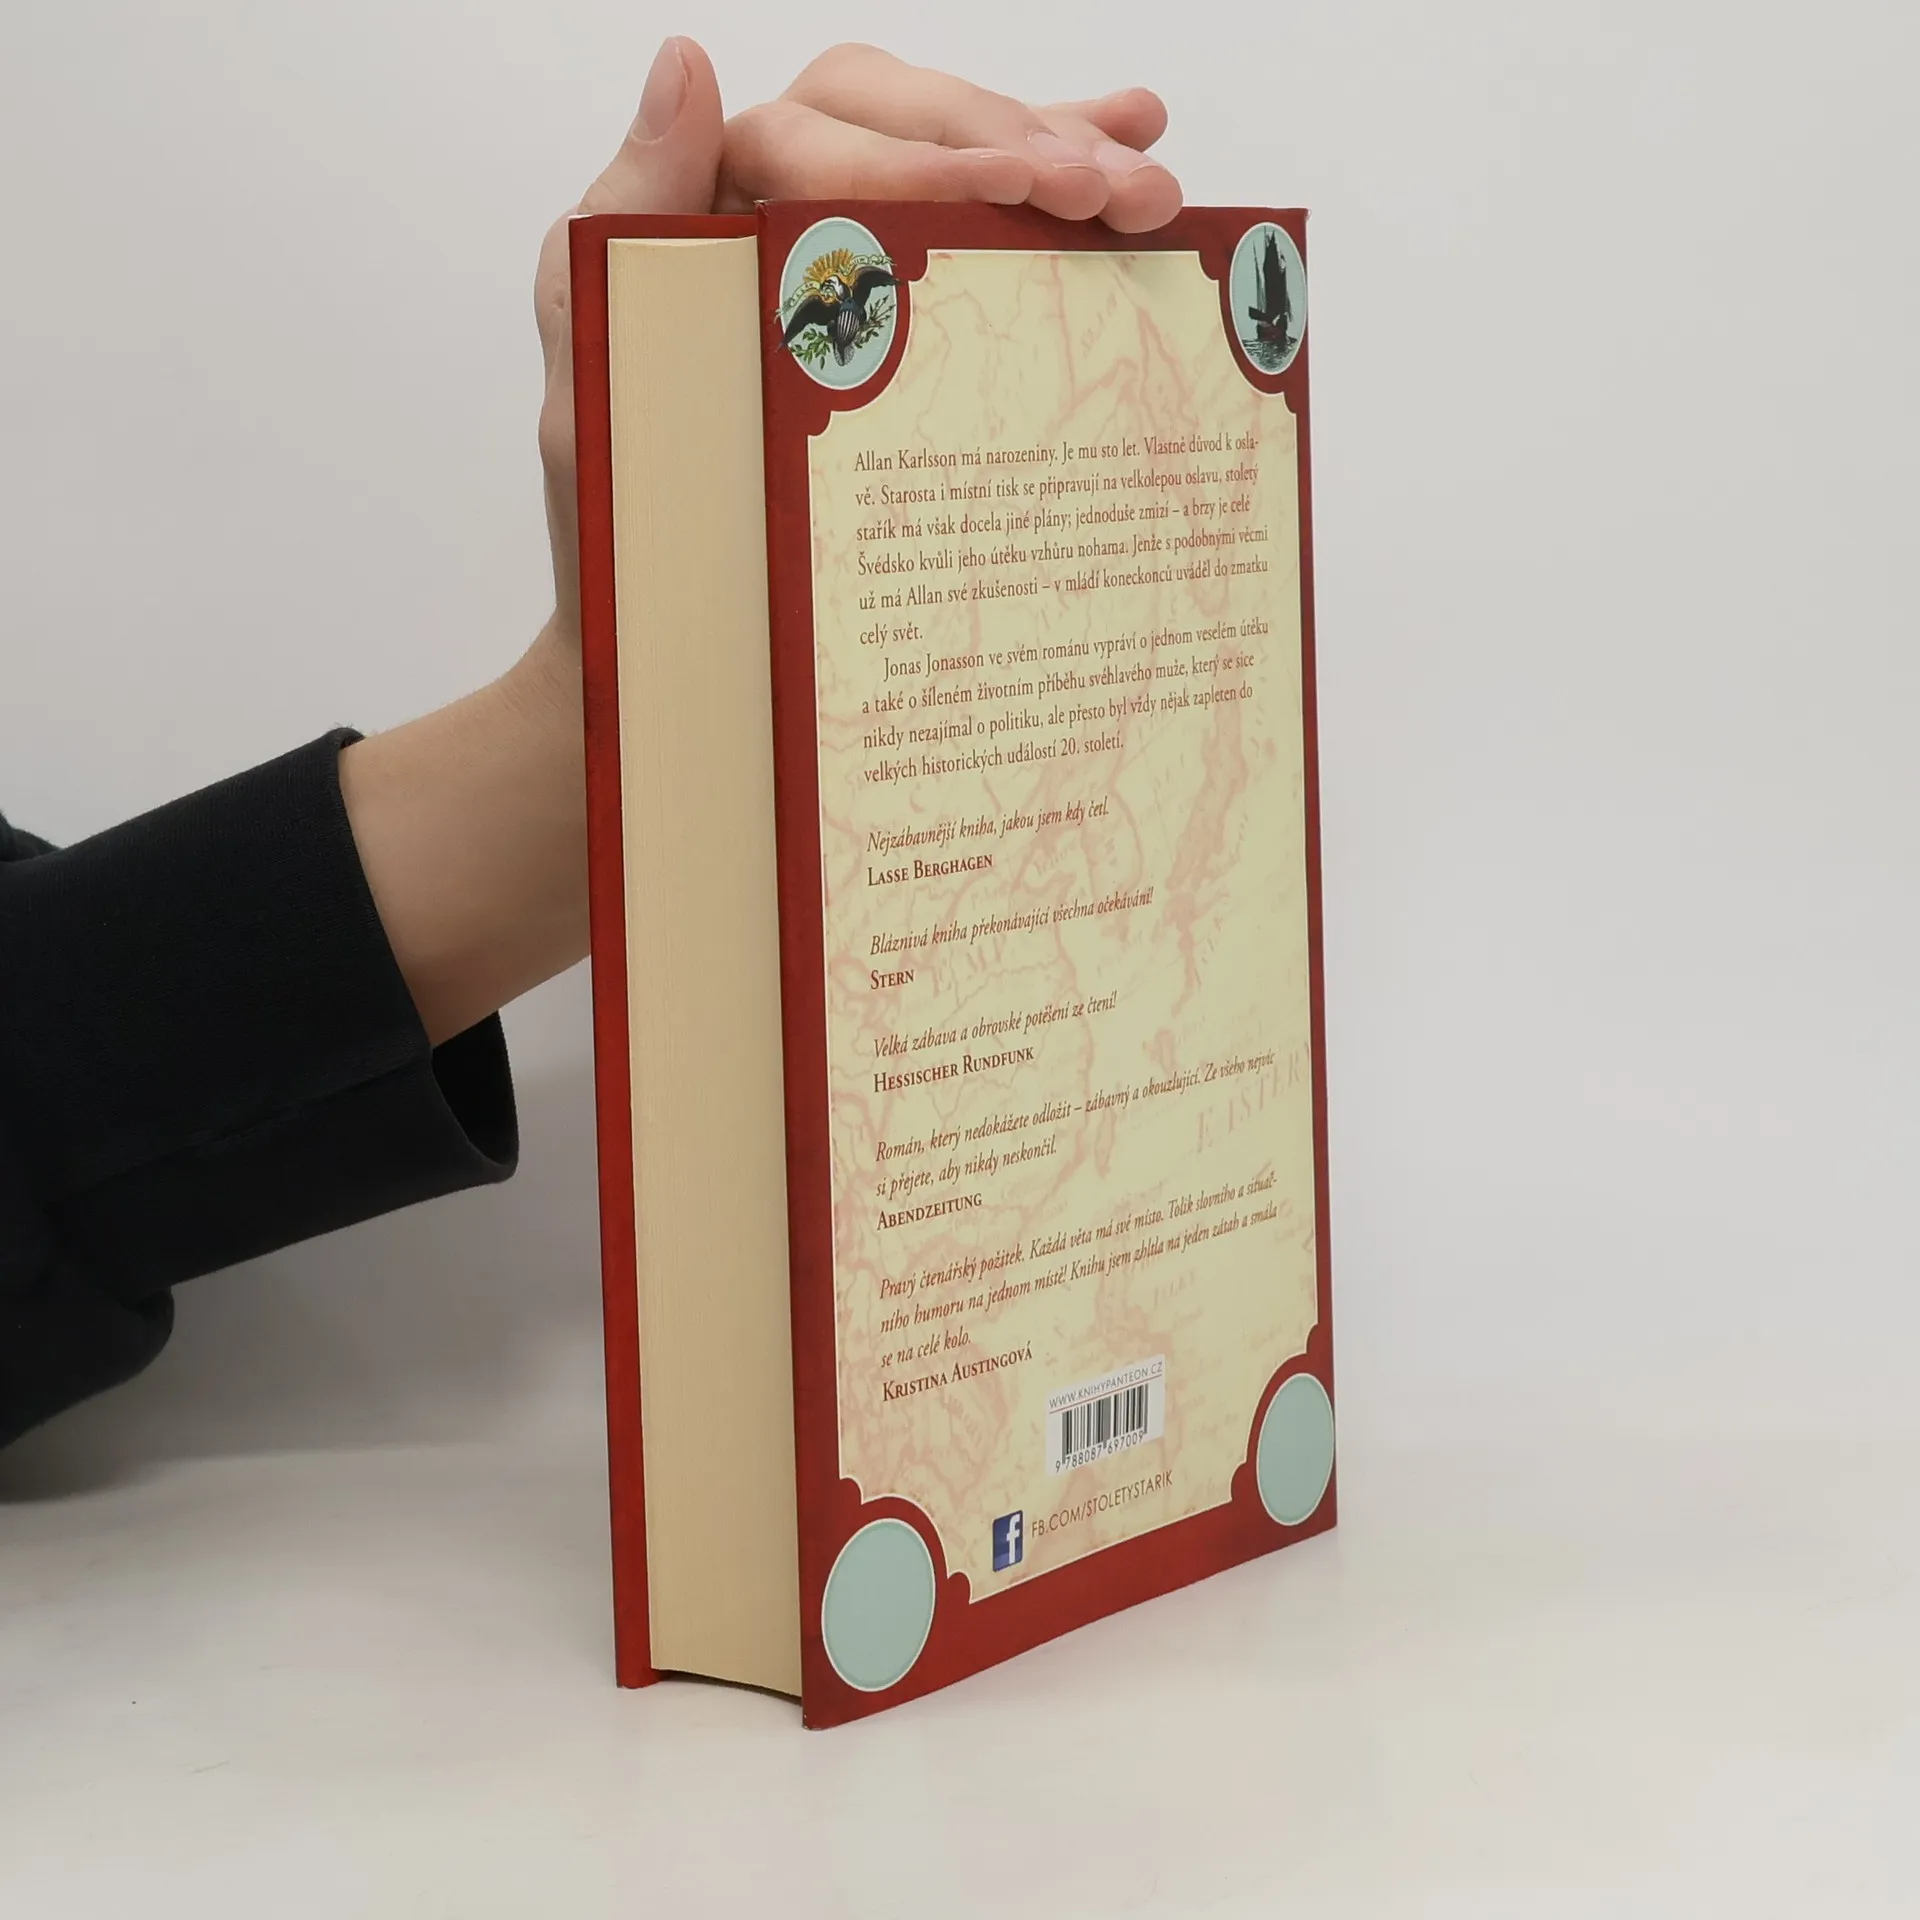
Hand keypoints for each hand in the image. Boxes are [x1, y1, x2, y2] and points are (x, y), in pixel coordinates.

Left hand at [535, 39, 1182, 644]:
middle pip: (911, 125)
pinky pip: (985, 201)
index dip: (926, 154)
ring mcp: (848, 233)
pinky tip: (1138, 140)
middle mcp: (776, 197)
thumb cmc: (628, 518)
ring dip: (1065, 156)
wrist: (670, 617)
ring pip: (961, 150)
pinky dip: (1062, 160)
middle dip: (1018, 150)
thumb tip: (683, 66)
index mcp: (706, 205)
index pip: (826, 138)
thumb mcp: (607, 373)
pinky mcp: (900, 279)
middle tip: (1107, 197)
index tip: (1017, 188)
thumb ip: (624, 220)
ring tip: (1149, 192)